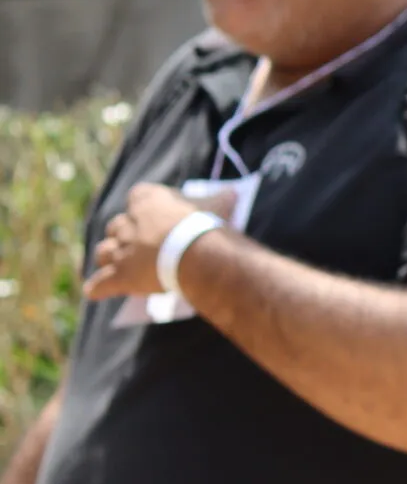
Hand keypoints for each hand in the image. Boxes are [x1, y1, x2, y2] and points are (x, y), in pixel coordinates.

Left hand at [83, 183, 232, 300]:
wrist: (195, 252)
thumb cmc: (205, 224)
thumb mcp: (216, 205)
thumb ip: (219, 199)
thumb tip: (233, 192)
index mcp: (146, 200)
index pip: (137, 197)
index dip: (145, 207)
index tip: (157, 216)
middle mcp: (126, 223)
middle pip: (115, 226)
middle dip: (123, 235)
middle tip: (140, 244)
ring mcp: (120, 251)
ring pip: (103, 253)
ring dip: (108, 258)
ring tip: (118, 266)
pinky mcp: (119, 276)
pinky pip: (99, 284)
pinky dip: (98, 288)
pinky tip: (96, 291)